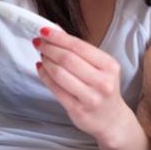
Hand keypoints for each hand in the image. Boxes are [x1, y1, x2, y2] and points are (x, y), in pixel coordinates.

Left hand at [35, 27, 137, 144]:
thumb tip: (57, 30)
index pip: (79, 46)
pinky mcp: (77, 110)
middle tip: (39, 42)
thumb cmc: (104, 88)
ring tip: (41, 55)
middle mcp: (102, 82)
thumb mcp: (100, 66)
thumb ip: (79, 49)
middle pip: (68, 59)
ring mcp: (90, 98)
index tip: (45, 30)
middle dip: (49, 48)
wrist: (111, 119)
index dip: (59, 37)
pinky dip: (45, 76)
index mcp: (109, 66)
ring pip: (60, 74)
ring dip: (46, 61)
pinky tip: (41, 69)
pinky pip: (56, 90)